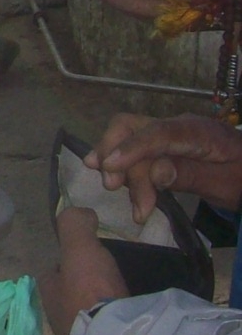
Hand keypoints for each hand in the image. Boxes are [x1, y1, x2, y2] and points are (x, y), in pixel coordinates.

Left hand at [41, 205, 127, 334]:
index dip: (66, 261)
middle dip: (86, 285)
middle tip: (108, 275)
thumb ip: (75, 225)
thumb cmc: (90, 289)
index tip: (86, 254)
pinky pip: (110, 328)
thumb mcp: (79, 246)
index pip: (52, 273)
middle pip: (71, 294)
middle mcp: (59, 319)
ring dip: (103, 303)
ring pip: (91, 312)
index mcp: (48, 295)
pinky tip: (133, 312)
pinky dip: (118, 319)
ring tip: (124, 293)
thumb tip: (82, 214)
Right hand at [89, 112, 241, 221]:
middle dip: (117, 156)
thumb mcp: (224, 183)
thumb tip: (155, 172)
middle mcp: (177, 126)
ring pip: (129, 140)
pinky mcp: (162, 146)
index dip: (131, 147)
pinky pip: (135, 151)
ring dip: (123, 171)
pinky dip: (125, 170)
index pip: (158, 133)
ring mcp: (167, 134)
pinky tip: (119, 185)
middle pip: (132, 127)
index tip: (107, 167)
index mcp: (197, 131)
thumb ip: (191, 175)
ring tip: (136, 208)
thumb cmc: (240, 178)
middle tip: (112, 189)